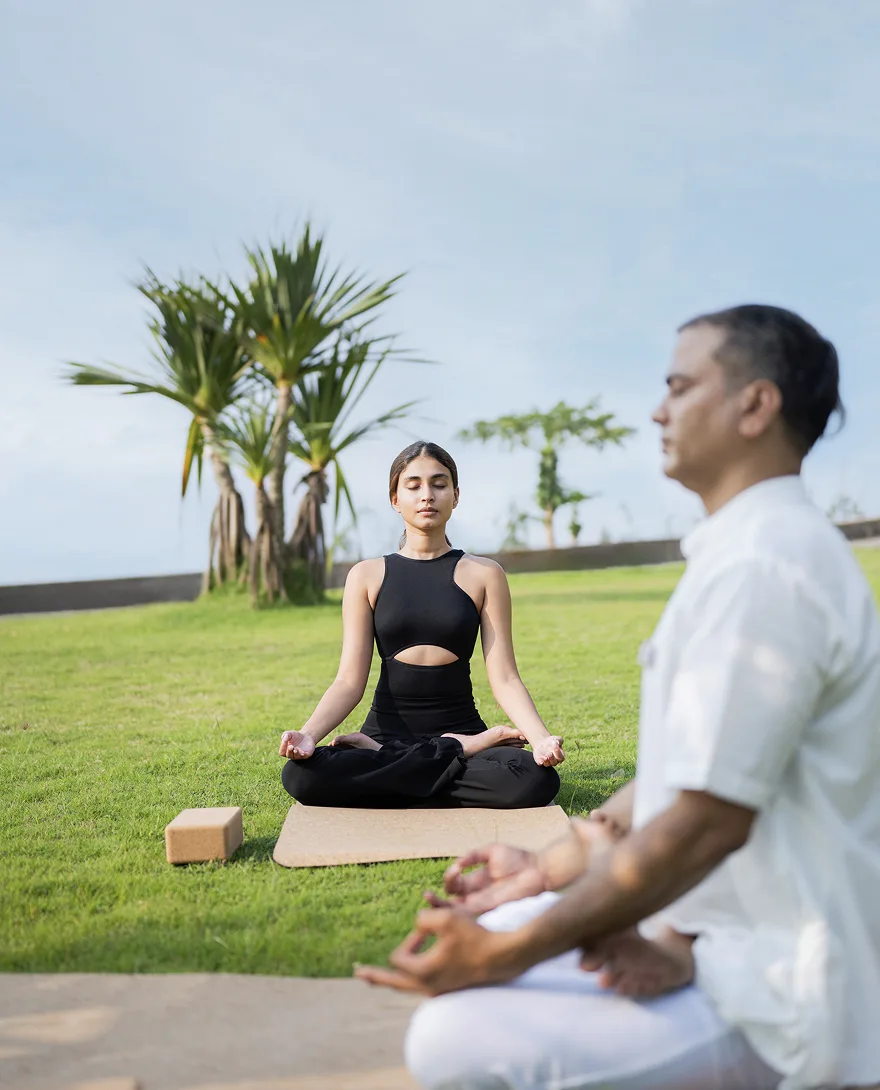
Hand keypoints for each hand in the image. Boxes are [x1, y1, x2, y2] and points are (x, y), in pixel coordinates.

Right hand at [278, 730, 315, 759]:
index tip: (285, 741)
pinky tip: (302, 752)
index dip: (282, 747)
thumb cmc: (295, 736)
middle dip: (289, 751)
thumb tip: (283, 738)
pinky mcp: (306, 754)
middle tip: (291, 746)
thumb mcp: (290, 733)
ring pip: (296, 757)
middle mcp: (292, 754)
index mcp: (286, 751)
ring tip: (296, 749)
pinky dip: (303, 754)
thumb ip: (285, 735)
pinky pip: (304, 756)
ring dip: (296, 753)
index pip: (282, 752)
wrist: (306, 736)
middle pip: (288, 755)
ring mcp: (299, 755)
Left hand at [355, 908, 520, 995]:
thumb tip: (417, 924)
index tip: (427, 930)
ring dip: (391, 978)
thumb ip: (423, 918)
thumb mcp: (446, 918)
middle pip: (393, 983)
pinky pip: (421, 987)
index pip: (398, 957)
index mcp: (423, 973)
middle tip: (357, 973)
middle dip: (374, 976)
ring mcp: (438, 991)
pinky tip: (406, 977)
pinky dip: (409, 979)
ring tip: (373, 978)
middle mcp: (427, 987)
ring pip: (407, 987)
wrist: (502, 957)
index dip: (409, 939)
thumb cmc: (474, 937)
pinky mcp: (448, 989)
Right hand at [425, 843, 544, 916]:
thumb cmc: (518, 859)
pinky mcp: (490, 911)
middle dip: (436, 900)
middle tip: (427, 895)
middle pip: (450, 902)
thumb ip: (473, 855)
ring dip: (441, 909)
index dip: (450, 877)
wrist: (537, 869)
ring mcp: (482, 905)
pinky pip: (470, 916)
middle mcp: (476, 895)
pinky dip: (457, 914)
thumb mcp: (491, 851)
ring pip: (456, 913)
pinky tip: (449, 908)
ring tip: (429, 901)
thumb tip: (457, 862)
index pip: (454, 884)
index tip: (456, 867)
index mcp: (475, 881)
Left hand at [532, 735, 564, 766]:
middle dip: (552, 758)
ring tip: (545, 757)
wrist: (543, 742)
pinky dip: (540, 762)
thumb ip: (559, 740)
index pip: (561, 757)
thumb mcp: (557, 739)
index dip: (558, 752)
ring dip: (546, 761)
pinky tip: (540, 760)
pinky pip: (540, 763)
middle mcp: (554, 760)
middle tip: (550, 753)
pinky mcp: (540, 761)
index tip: (555, 746)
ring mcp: (547, 762)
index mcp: (560, 756)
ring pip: (547, 764)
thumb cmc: (552, 741)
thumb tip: (557, 742)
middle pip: (554, 762)